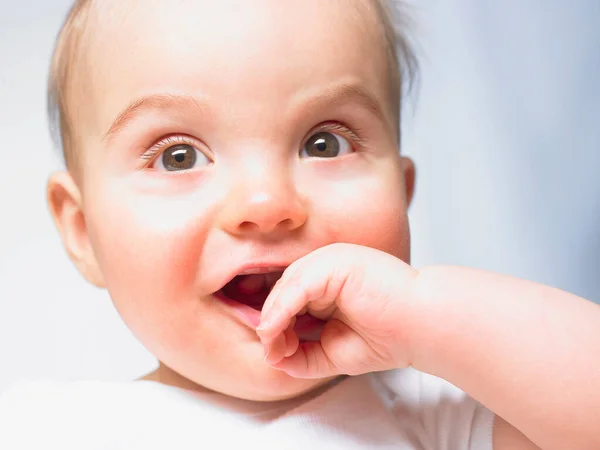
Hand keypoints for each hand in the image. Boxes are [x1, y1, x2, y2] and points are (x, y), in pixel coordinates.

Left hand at [256, 243, 419, 378]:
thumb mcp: (334, 351)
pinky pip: (296, 286)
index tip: (275, 355)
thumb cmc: (389, 337)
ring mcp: (329, 261)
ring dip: (273, 319)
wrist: (425, 328)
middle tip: (272, 353)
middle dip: (272, 325)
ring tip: (273, 347)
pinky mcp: (334, 263)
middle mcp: (325, 267)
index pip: (288, 300)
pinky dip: (281, 310)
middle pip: (282, 292)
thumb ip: (304, 355)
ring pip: (285, 287)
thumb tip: (272, 358)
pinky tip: (275, 331)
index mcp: (328, 282)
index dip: (276, 326)